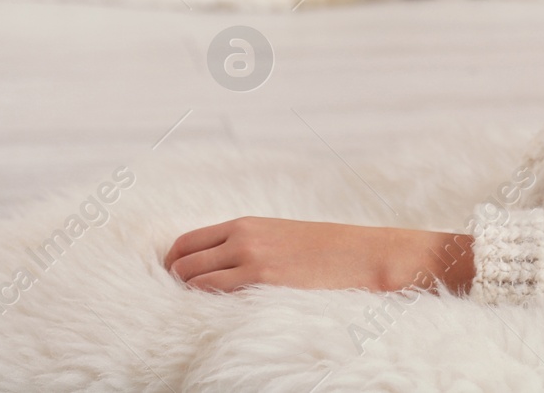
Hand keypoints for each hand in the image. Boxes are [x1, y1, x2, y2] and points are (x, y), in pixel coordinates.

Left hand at [165, 217, 473, 294]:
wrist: (370, 255)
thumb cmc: (331, 254)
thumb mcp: (285, 241)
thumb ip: (253, 250)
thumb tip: (226, 273)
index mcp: (247, 225)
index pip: (186, 242)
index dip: (173, 266)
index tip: (175, 286)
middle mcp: (242, 236)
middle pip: (179, 261)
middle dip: (173, 284)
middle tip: (181, 306)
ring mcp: (250, 256)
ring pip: (189, 278)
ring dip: (185, 296)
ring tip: (196, 316)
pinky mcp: (262, 278)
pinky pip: (211, 292)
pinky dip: (202, 304)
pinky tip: (211, 319)